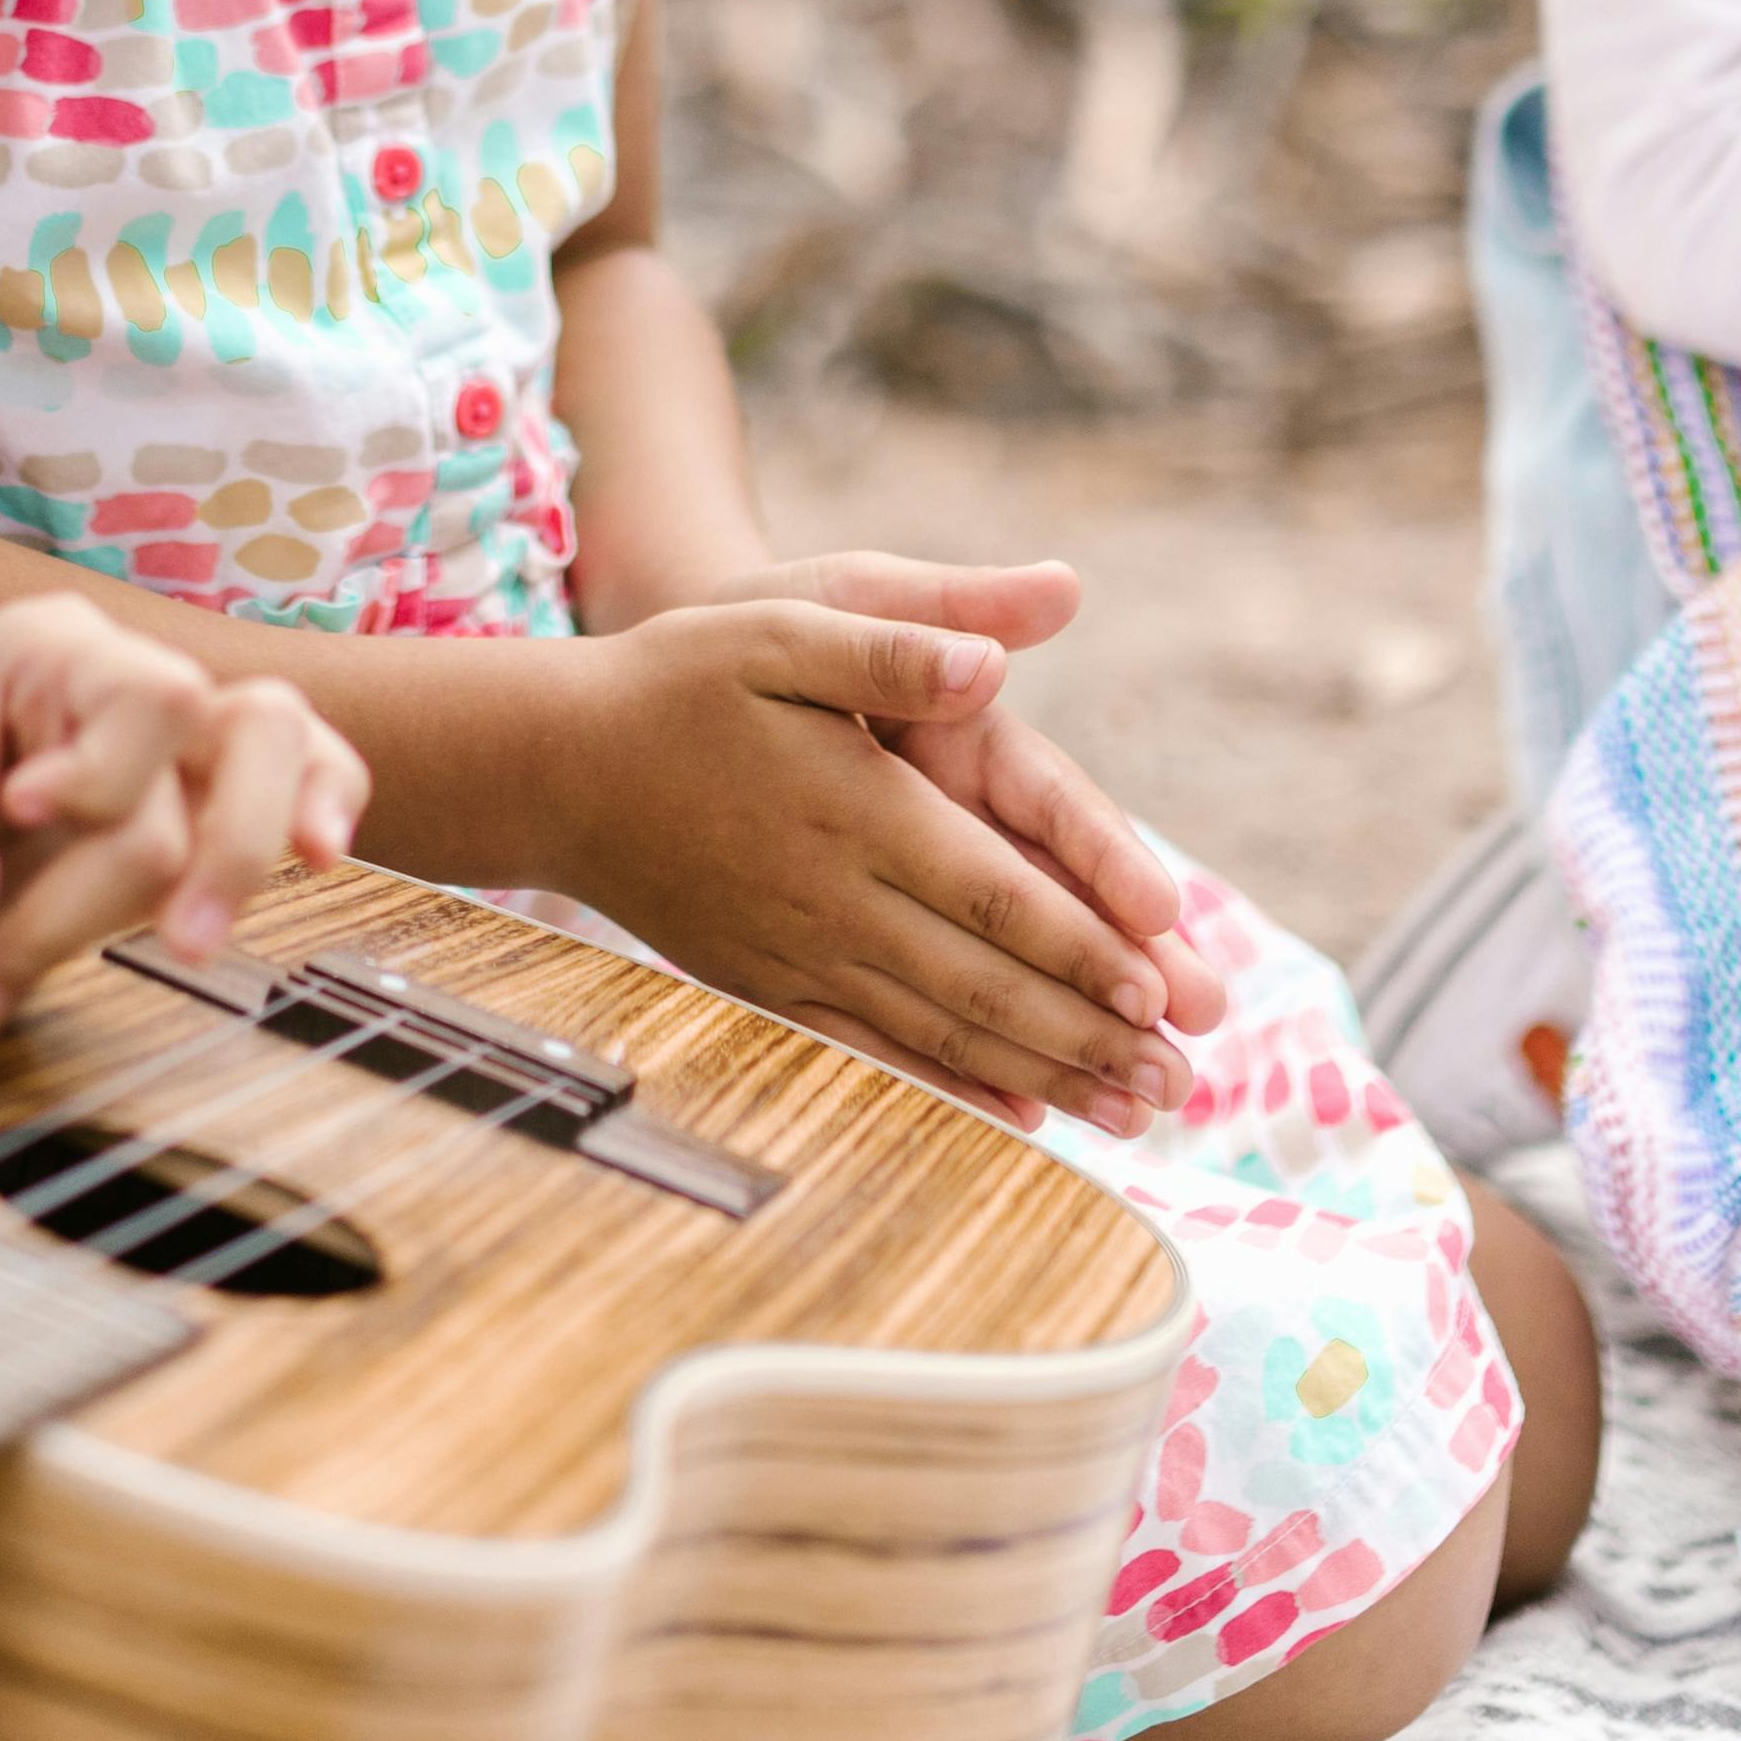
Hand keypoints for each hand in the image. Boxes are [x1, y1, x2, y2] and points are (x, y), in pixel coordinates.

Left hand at [0, 592, 364, 1039]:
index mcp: (51, 652)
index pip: (152, 700)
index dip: (110, 780)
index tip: (15, 820)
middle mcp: (126, 681)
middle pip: (246, 729)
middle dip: (206, 854)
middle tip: (167, 953)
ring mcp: (166, 740)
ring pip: (288, 746)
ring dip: (251, 856)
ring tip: (192, 947)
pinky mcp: (185, 797)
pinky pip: (297, 778)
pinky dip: (315, 812)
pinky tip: (320, 859)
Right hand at [553, 592, 1200, 1137]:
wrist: (559, 766)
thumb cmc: (680, 678)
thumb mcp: (782, 623)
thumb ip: (892, 646)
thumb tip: (993, 663)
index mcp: (855, 808)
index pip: (991, 890)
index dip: (1079, 943)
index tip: (1159, 987)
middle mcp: (834, 897)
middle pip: (982, 982)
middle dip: (1088, 1036)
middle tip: (1182, 1083)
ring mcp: (799, 954)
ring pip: (941, 1031)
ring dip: (1044, 1075)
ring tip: (1134, 1113)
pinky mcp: (771, 986)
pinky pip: (875, 1053)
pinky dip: (954, 1090)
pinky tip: (1021, 1117)